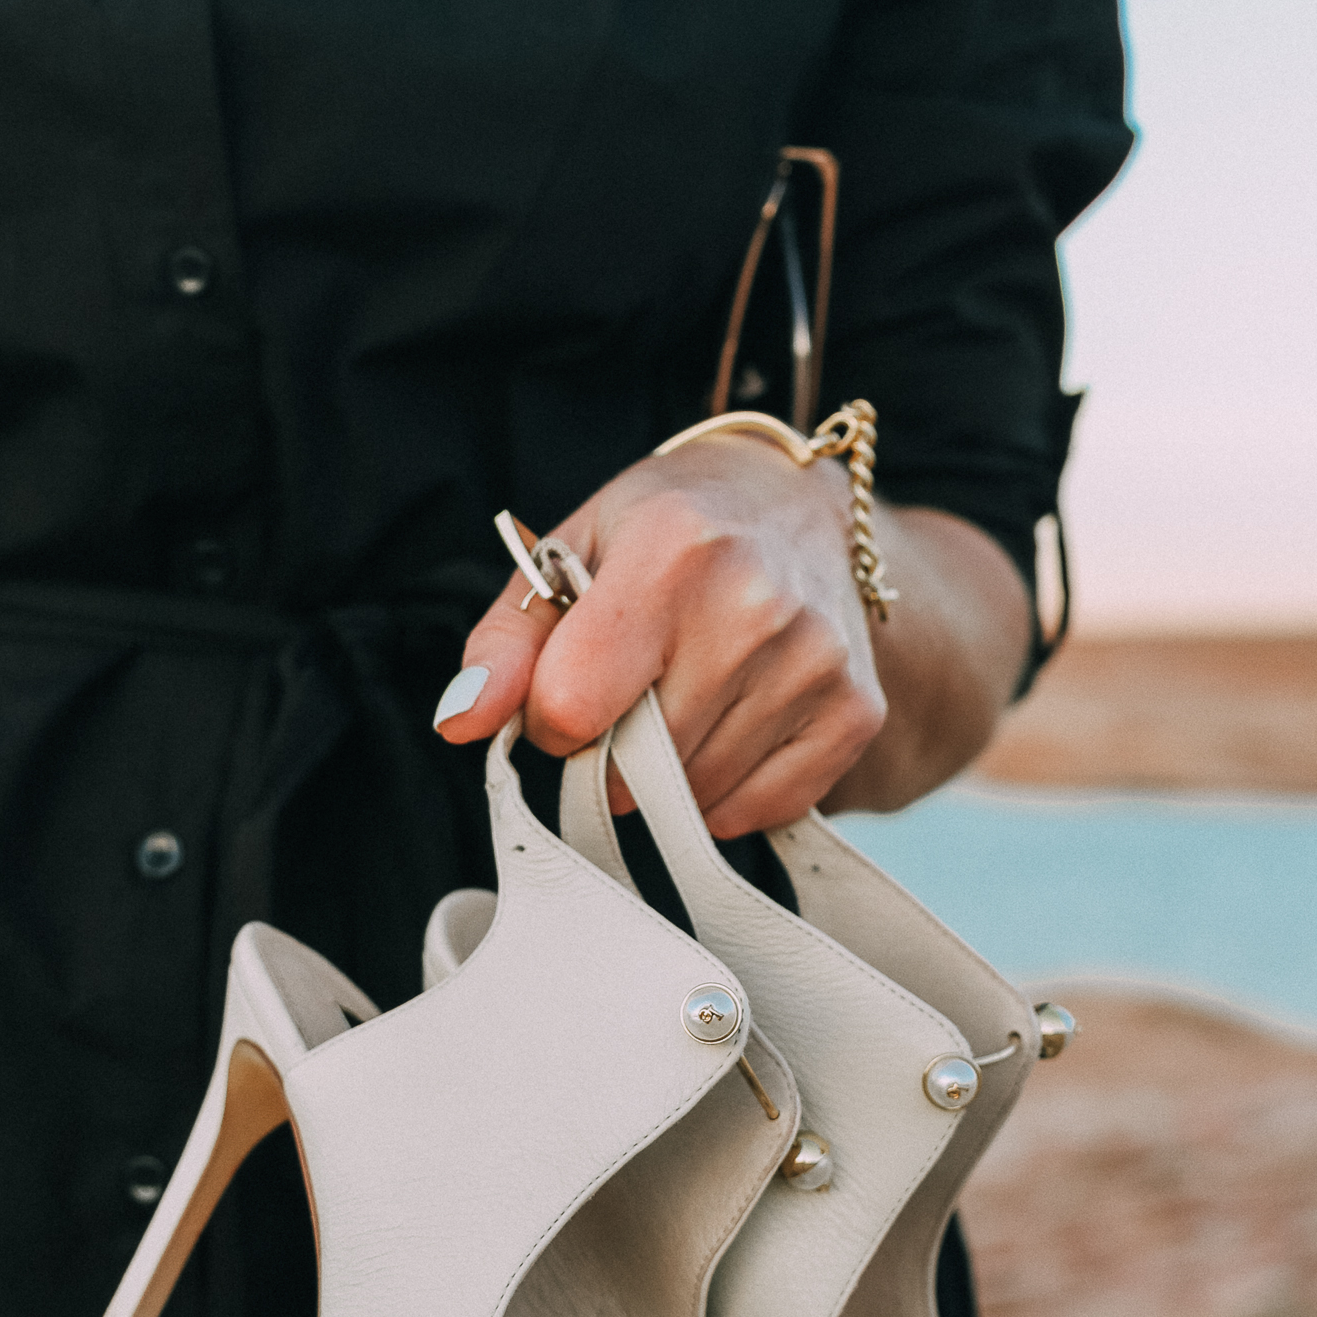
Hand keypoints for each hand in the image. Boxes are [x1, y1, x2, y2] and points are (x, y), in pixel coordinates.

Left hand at [431, 437, 1033, 837]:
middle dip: (611, 749)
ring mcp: (815, 662)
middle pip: (637, 766)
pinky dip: (728, 793)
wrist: (796, 506)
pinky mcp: (856, 711)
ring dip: (669, 777)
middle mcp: (753, 605)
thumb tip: (460, 723)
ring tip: (684, 696)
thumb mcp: (569, 555)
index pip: (573, 706)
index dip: (551, 717)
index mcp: (671, 549)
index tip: (571, 687)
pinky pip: (760, 811)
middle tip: (632, 690)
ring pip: (695, 800)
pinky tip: (731, 724)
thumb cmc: (667, 532)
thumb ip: (504, 645)